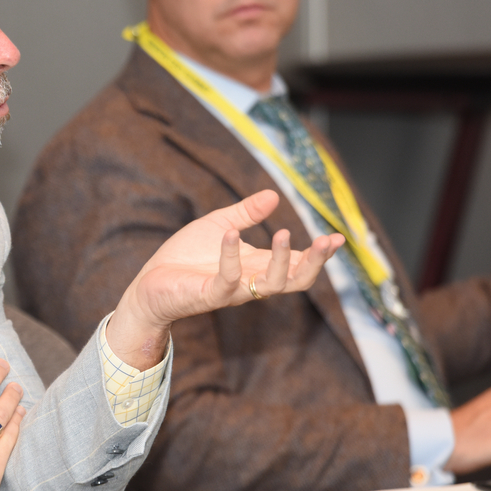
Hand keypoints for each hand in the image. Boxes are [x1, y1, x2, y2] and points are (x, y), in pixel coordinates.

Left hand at [105, 190, 343, 368]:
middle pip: (295, 281)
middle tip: (328, 241)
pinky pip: (228, 279)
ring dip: (281, 260)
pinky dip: (231, 256)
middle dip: (314, 262)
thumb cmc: (185, 257)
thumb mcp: (220, 225)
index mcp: (257, 266)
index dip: (319, 254)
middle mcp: (251, 281)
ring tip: (284, 232)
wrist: (150, 282)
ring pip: (270, 285)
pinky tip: (231, 233)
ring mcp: (232, 290)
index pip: (297, 264)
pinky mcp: (210, 295)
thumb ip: (246, 213)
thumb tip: (274, 195)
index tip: (339, 237)